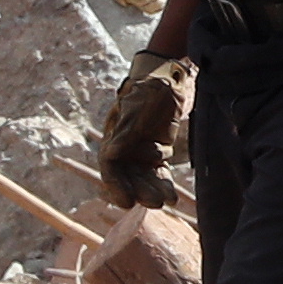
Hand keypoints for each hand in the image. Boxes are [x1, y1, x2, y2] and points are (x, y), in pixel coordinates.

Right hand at [103, 55, 188, 206]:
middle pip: (130, 178)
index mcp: (113, 142)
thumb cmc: (144, 93)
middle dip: (142, 192)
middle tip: (155, 203)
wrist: (163, 80)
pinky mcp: (157, 153)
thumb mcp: (134, 111)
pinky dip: (165, 184)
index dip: (117, 188)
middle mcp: (124, 152)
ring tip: (167, 201)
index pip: (111, 170)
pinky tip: (172, 197)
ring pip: (146, 179)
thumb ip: (124, 134)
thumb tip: (110, 154)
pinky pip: (159, 174)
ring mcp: (141, 154)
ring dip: (154, 191)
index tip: (127, 203)